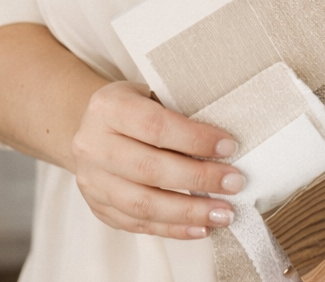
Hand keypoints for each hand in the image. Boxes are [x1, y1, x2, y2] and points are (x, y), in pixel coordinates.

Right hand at [71, 81, 242, 238]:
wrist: (90, 125)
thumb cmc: (132, 106)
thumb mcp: (149, 94)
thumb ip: (177, 113)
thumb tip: (222, 145)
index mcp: (109, 108)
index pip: (156, 126)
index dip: (195, 139)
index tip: (228, 147)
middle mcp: (93, 145)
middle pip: (151, 168)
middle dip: (199, 178)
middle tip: (234, 183)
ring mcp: (92, 181)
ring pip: (143, 204)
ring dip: (188, 212)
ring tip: (223, 213)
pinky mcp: (98, 208)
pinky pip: (137, 224)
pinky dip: (172, 229)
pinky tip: (200, 228)